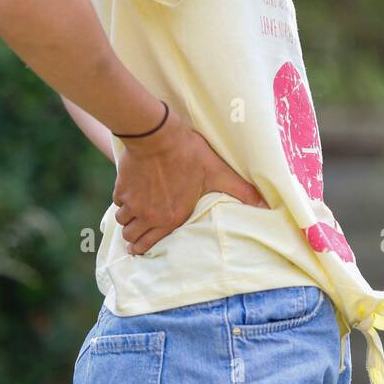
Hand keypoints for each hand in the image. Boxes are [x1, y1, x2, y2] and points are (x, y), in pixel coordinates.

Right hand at [113, 109, 269, 255]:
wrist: (157, 134)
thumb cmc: (189, 154)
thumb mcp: (218, 172)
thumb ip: (240, 191)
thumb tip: (265, 205)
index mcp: (171, 217)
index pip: (149, 244)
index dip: (144, 248)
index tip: (142, 248)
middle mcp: (149, 215)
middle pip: (132, 236)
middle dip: (135, 236)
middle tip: (138, 233)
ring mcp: (133, 202)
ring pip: (122, 221)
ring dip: (128, 219)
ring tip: (135, 214)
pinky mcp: (122, 187)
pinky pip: (117, 202)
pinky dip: (122, 201)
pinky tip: (130, 195)